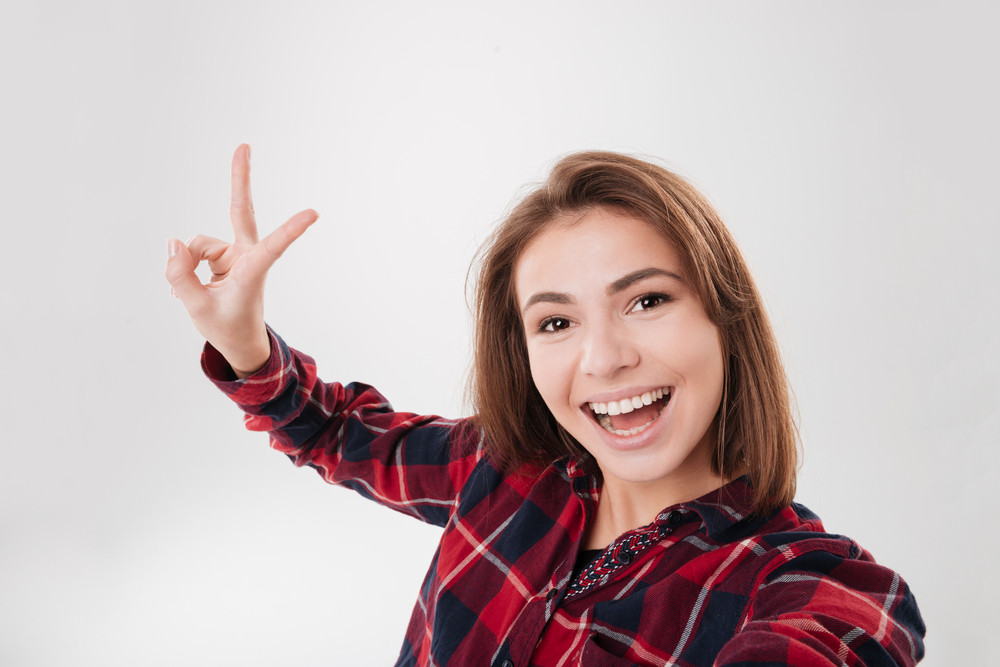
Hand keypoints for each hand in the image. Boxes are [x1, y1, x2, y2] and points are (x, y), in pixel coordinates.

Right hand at [165, 144, 317, 376]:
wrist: (237, 340)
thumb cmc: (227, 327)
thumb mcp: (198, 309)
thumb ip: (180, 277)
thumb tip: (173, 242)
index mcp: (253, 273)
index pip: (273, 247)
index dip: (291, 229)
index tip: (315, 213)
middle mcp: (246, 257)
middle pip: (241, 211)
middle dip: (240, 178)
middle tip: (244, 145)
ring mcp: (233, 254)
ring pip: (196, 246)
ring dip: (186, 267)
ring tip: (189, 295)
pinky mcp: (222, 255)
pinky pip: (191, 253)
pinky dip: (184, 269)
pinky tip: (185, 290)